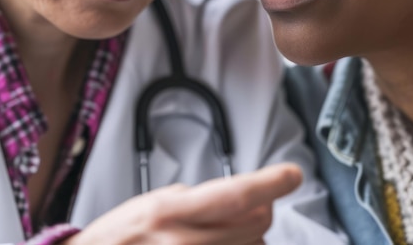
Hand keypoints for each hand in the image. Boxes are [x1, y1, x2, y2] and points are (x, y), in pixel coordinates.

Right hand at [62, 162, 301, 244]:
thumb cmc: (121, 236)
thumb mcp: (153, 203)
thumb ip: (194, 200)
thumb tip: (238, 198)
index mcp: (172, 212)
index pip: (234, 194)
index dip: (269, 182)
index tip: (292, 173)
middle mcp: (186, 241)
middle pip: (256, 224)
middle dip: (263, 208)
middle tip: (255, 202)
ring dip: (253, 235)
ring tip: (229, 230)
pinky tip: (230, 240)